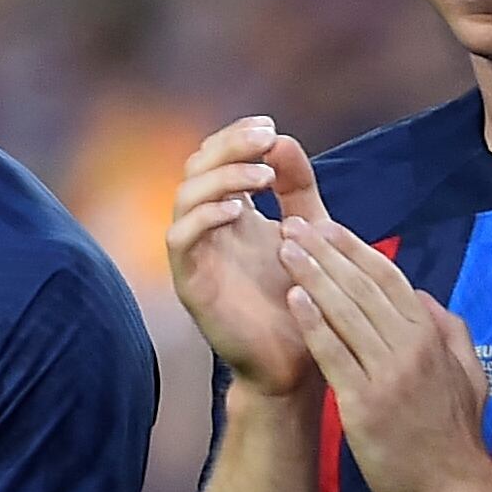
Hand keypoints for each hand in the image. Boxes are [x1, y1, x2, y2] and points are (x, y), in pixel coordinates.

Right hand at [167, 119, 322, 394]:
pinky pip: (180, 239)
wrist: (296, 362)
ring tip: (262, 176)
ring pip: (184, 197)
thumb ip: (298, 188)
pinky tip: (240, 211)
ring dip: (222, 178)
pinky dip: (205, 217)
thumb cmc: (302, 301)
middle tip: (264, 138)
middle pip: (196, 168)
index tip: (271, 129)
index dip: (236, 138)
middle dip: (229, 147)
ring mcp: (196, 255)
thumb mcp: (310, 232)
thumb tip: (283, 138)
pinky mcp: (190, 283)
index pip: (216, 158)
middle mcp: (207, 229)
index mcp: (231, 213)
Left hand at [283, 216, 491, 491]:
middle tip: (294, 225)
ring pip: (347, 313)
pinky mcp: (366, 404)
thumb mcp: (470, 376)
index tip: (327, 227)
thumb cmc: (456, 437)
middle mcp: (412, 348)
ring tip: (285, 249)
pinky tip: (293, 299)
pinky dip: (314, 324)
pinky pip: (335, 354)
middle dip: (326, 252)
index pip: (390, 281)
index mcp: (433, 337)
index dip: (355, 250)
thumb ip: (451, 333)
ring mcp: (389, 375)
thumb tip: (425, 301)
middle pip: (364, 288)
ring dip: (314, 276)